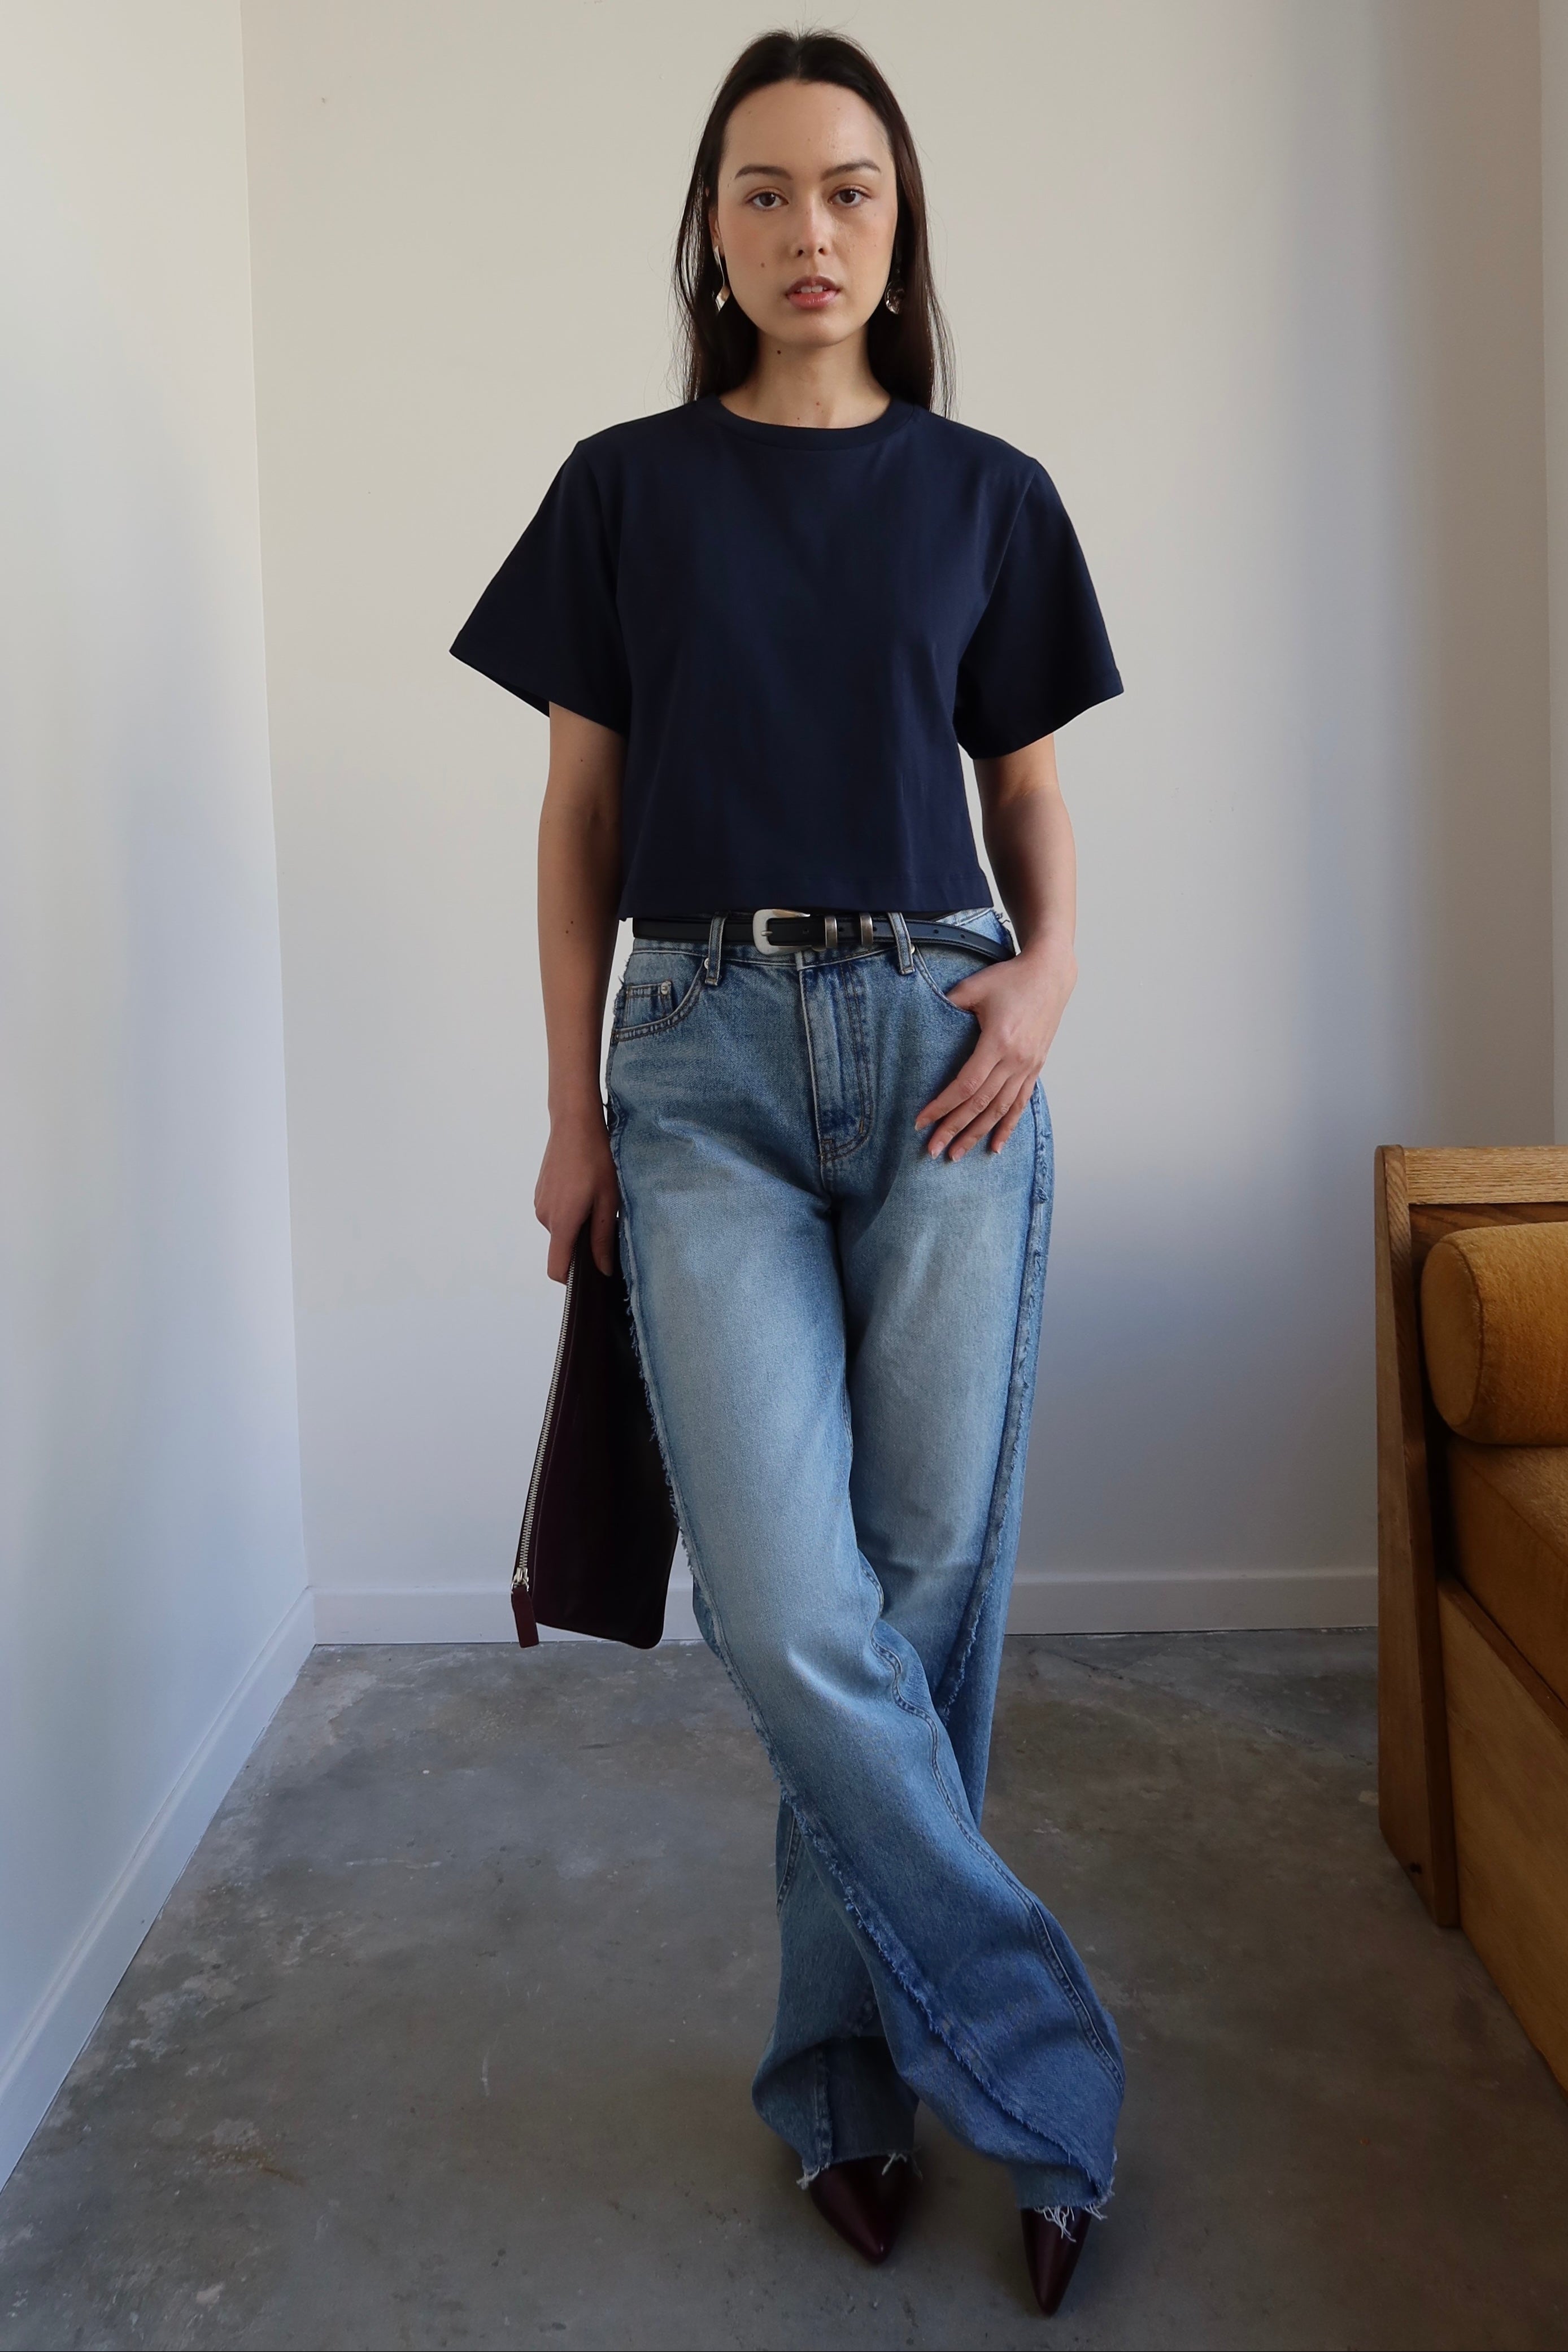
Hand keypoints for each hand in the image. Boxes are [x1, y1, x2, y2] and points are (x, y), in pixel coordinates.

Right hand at [534, 1104, 619, 1279]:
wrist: (574, 1124)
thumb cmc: (596, 1159)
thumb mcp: (608, 1201)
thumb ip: (603, 1239)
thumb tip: (602, 1269)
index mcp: (562, 1222)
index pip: (556, 1269)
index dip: (572, 1279)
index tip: (591, 1274)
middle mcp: (545, 1217)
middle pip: (561, 1248)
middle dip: (581, 1244)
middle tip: (603, 1222)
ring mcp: (539, 1204)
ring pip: (560, 1230)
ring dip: (576, 1225)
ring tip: (594, 1200)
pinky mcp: (540, 1193)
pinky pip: (555, 1214)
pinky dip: (569, 1211)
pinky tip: (583, 1190)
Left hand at [914, 937, 1077, 1159]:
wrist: (1050, 974)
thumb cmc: (1010, 978)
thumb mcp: (974, 987)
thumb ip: (949, 1005)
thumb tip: (924, 1021)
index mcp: (998, 1041)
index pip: (966, 1085)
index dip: (943, 1106)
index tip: (922, 1121)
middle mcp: (1016, 1060)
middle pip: (980, 1105)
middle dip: (954, 1130)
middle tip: (932, 1151)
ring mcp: (1028, 1066)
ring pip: (1000, 1110)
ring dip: (977, 1135)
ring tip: (956, 1154)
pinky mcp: (1035, 1068)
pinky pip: (1020, 1104)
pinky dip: (1007, 1127)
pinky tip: (995, 1146)